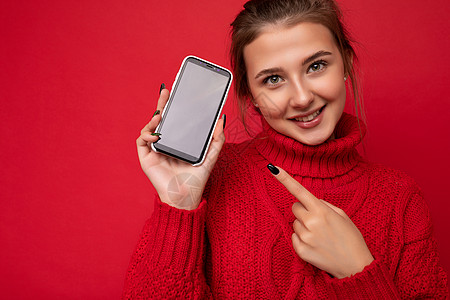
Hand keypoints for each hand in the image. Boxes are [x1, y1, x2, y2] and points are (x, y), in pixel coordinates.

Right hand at [136, 85, 225, 209]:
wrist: (186, 196)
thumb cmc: (196, 179)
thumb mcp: (211, 156)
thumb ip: (217, 139)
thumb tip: (221, 120)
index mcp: (178, 140)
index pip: (175, 119)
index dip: (174, 105)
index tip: (178, 91)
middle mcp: (165, 142)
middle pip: (161, 119)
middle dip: (162, 103)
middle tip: (166, 91)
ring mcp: (155, 149)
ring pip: (149, 127)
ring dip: (153, 118)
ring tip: (160, 115)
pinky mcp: (146, 157)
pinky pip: (142, 141)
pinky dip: (147, 135)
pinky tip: (156, 135)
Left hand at [267, 164, 373, 278]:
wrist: (356, 266)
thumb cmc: (351, 237)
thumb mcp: (342, 215)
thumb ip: (322, 204)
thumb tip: (307, 201)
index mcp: (321, 210)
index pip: (299, 190)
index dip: (284, 178)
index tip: (273, 168)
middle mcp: (311, 223)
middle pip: (294, 208)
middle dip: (303, 211)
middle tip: (318, 221)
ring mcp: (305, 238)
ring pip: (294, 223)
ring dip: (304, 227)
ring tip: (320, 236)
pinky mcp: (301, 251)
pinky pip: (294, 238)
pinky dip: (302, 240)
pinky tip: (316, 245)